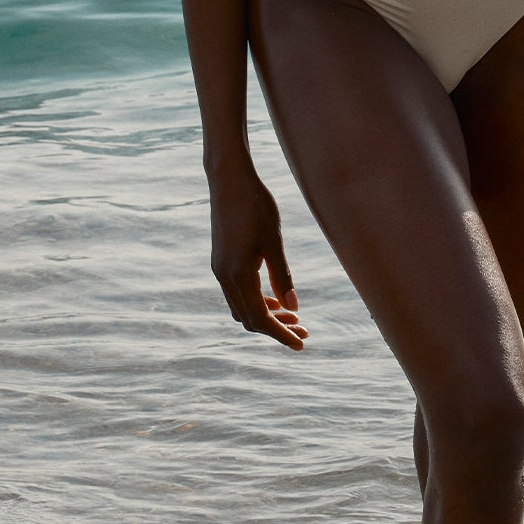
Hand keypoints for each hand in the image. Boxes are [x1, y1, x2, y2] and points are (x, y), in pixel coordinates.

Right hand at [207, 165, 305, 349]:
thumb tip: (294, 308)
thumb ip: (282, 276)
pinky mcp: (221, 261)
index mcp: (238, 274)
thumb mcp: (274, 242)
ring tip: (293, 315)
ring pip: (242, 307)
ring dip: (266, 315)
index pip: (260, 318)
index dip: (280, 334)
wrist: (229, 180)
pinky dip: (257, 301)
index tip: (301, 343)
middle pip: (249, 318)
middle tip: (304, 329)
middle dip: (276, 328)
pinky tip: (275, 298)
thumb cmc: (256, 206)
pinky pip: (237, 293)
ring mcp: (219, 269)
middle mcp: (224, 276)